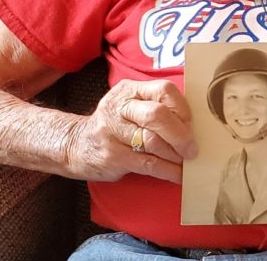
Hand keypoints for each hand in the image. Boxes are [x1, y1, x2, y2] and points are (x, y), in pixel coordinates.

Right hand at [65, 78, 196, 183]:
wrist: (73, 144)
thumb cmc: (114, 124)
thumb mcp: (129, 104)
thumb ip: (155, 105)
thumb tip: (192, 123)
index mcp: (130, 90)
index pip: (163, 90)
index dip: (182, 108)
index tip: (192, 124)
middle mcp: (120, 107)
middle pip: (157, 116)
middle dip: (180, 134)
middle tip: (192, 148)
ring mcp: (112, 132)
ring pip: (153, 142)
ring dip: (175, 155)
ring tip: (186, 162)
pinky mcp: (112, 156)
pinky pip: (147, 164)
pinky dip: (167, 171)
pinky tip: (177, 175)